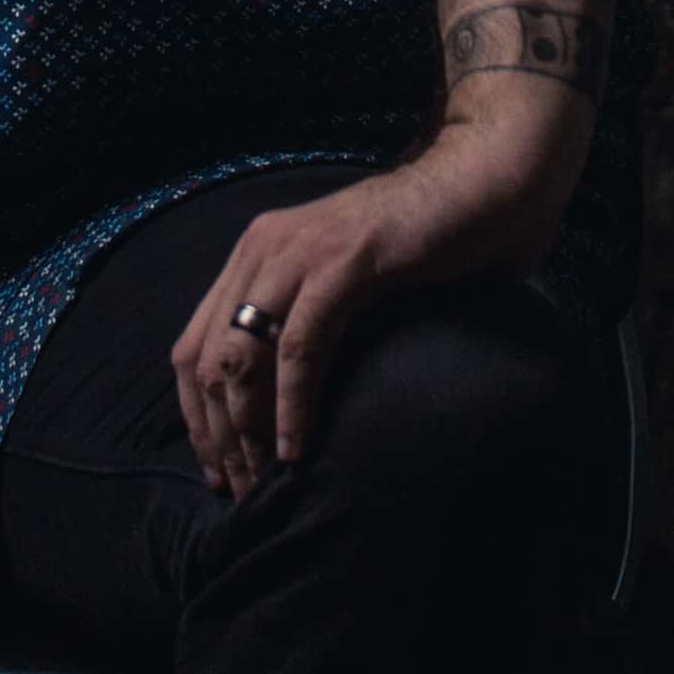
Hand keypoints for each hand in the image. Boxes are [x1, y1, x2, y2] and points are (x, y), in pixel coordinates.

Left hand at [171, 85, 585, 491]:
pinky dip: (292, 405)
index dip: (198, 418)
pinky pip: (299, 347)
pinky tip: (297, 448)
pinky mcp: (343, 264)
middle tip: (242, 489)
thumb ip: (307, 320)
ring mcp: (299, 253)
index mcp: (254, 254)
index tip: (218, 470)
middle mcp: (261, 249)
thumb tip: (282, 402)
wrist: (481, 184)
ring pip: (242, 357)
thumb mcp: (344, 282)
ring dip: (248, 431)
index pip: (191, 347)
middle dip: (219, 436)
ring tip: (266, 479)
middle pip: (207, 360)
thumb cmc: (424, 241)